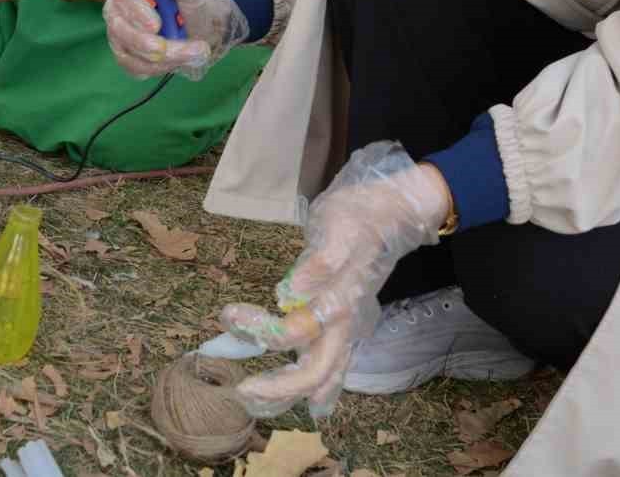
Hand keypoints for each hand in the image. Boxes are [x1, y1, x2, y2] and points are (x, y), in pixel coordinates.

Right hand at [103, 0, 249, 79]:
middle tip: (174, 49)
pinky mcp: (126, 54)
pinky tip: (179, 62)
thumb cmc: (195, 6)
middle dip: (146, 42)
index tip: (156, 25)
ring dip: (161, 59)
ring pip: (126, 51)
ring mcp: (119, 33)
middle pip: (119, 27)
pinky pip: (133, 66)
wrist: (203, 31)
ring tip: (195, 53)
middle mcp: (118, 8)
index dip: (135, 10)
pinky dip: (157, 68)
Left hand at [219, 143, 449, 417]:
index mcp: (340, 301)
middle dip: (278, 387)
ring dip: (290, 392)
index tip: (227, 315)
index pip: (295, 331)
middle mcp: (345, 323)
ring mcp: (348, 328)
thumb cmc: (360, 217)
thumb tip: (289, 296)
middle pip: (314, 371)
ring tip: (257, 400)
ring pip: (323, 375)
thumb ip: (319, 264)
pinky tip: (312, 404)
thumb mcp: (338, 228)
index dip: (260, 331)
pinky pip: (334, 366)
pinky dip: (319, 387)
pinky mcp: (347, 325)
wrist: (392, 215)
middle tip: (241, 390)